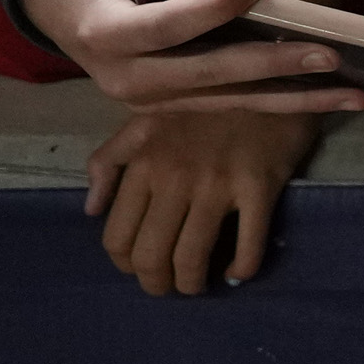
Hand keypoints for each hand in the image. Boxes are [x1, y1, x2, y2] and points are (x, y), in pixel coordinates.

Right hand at [16, 0, 363, 113]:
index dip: (212, 7)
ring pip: (227, 100)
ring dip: (292, 98)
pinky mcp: (174, 100)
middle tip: (329, 54)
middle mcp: (123, 77)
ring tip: (353, 92)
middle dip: (270, 66)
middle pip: (205, 75)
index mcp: (101, 30)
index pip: (164, 26)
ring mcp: (149, 96)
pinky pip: (231, 102)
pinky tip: (331, 96)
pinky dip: (281, 100)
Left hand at [87, 109, 323, 293]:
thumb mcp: (145, 120)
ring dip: (193, 283)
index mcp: (144, 163)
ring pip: (192, 255)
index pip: (118, 235)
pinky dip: (242, 268)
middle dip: (157, 283)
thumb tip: (91, 210)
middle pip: (152, 253)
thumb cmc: (207, 103)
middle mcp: (175, 177)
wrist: (273, 76)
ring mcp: (218, 183)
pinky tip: (239, 273)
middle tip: (169, 287)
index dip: (127, 264)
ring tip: (199, 285)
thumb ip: (109, 160)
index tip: (142, 269)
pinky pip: (249, 242)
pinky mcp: (260, 186)